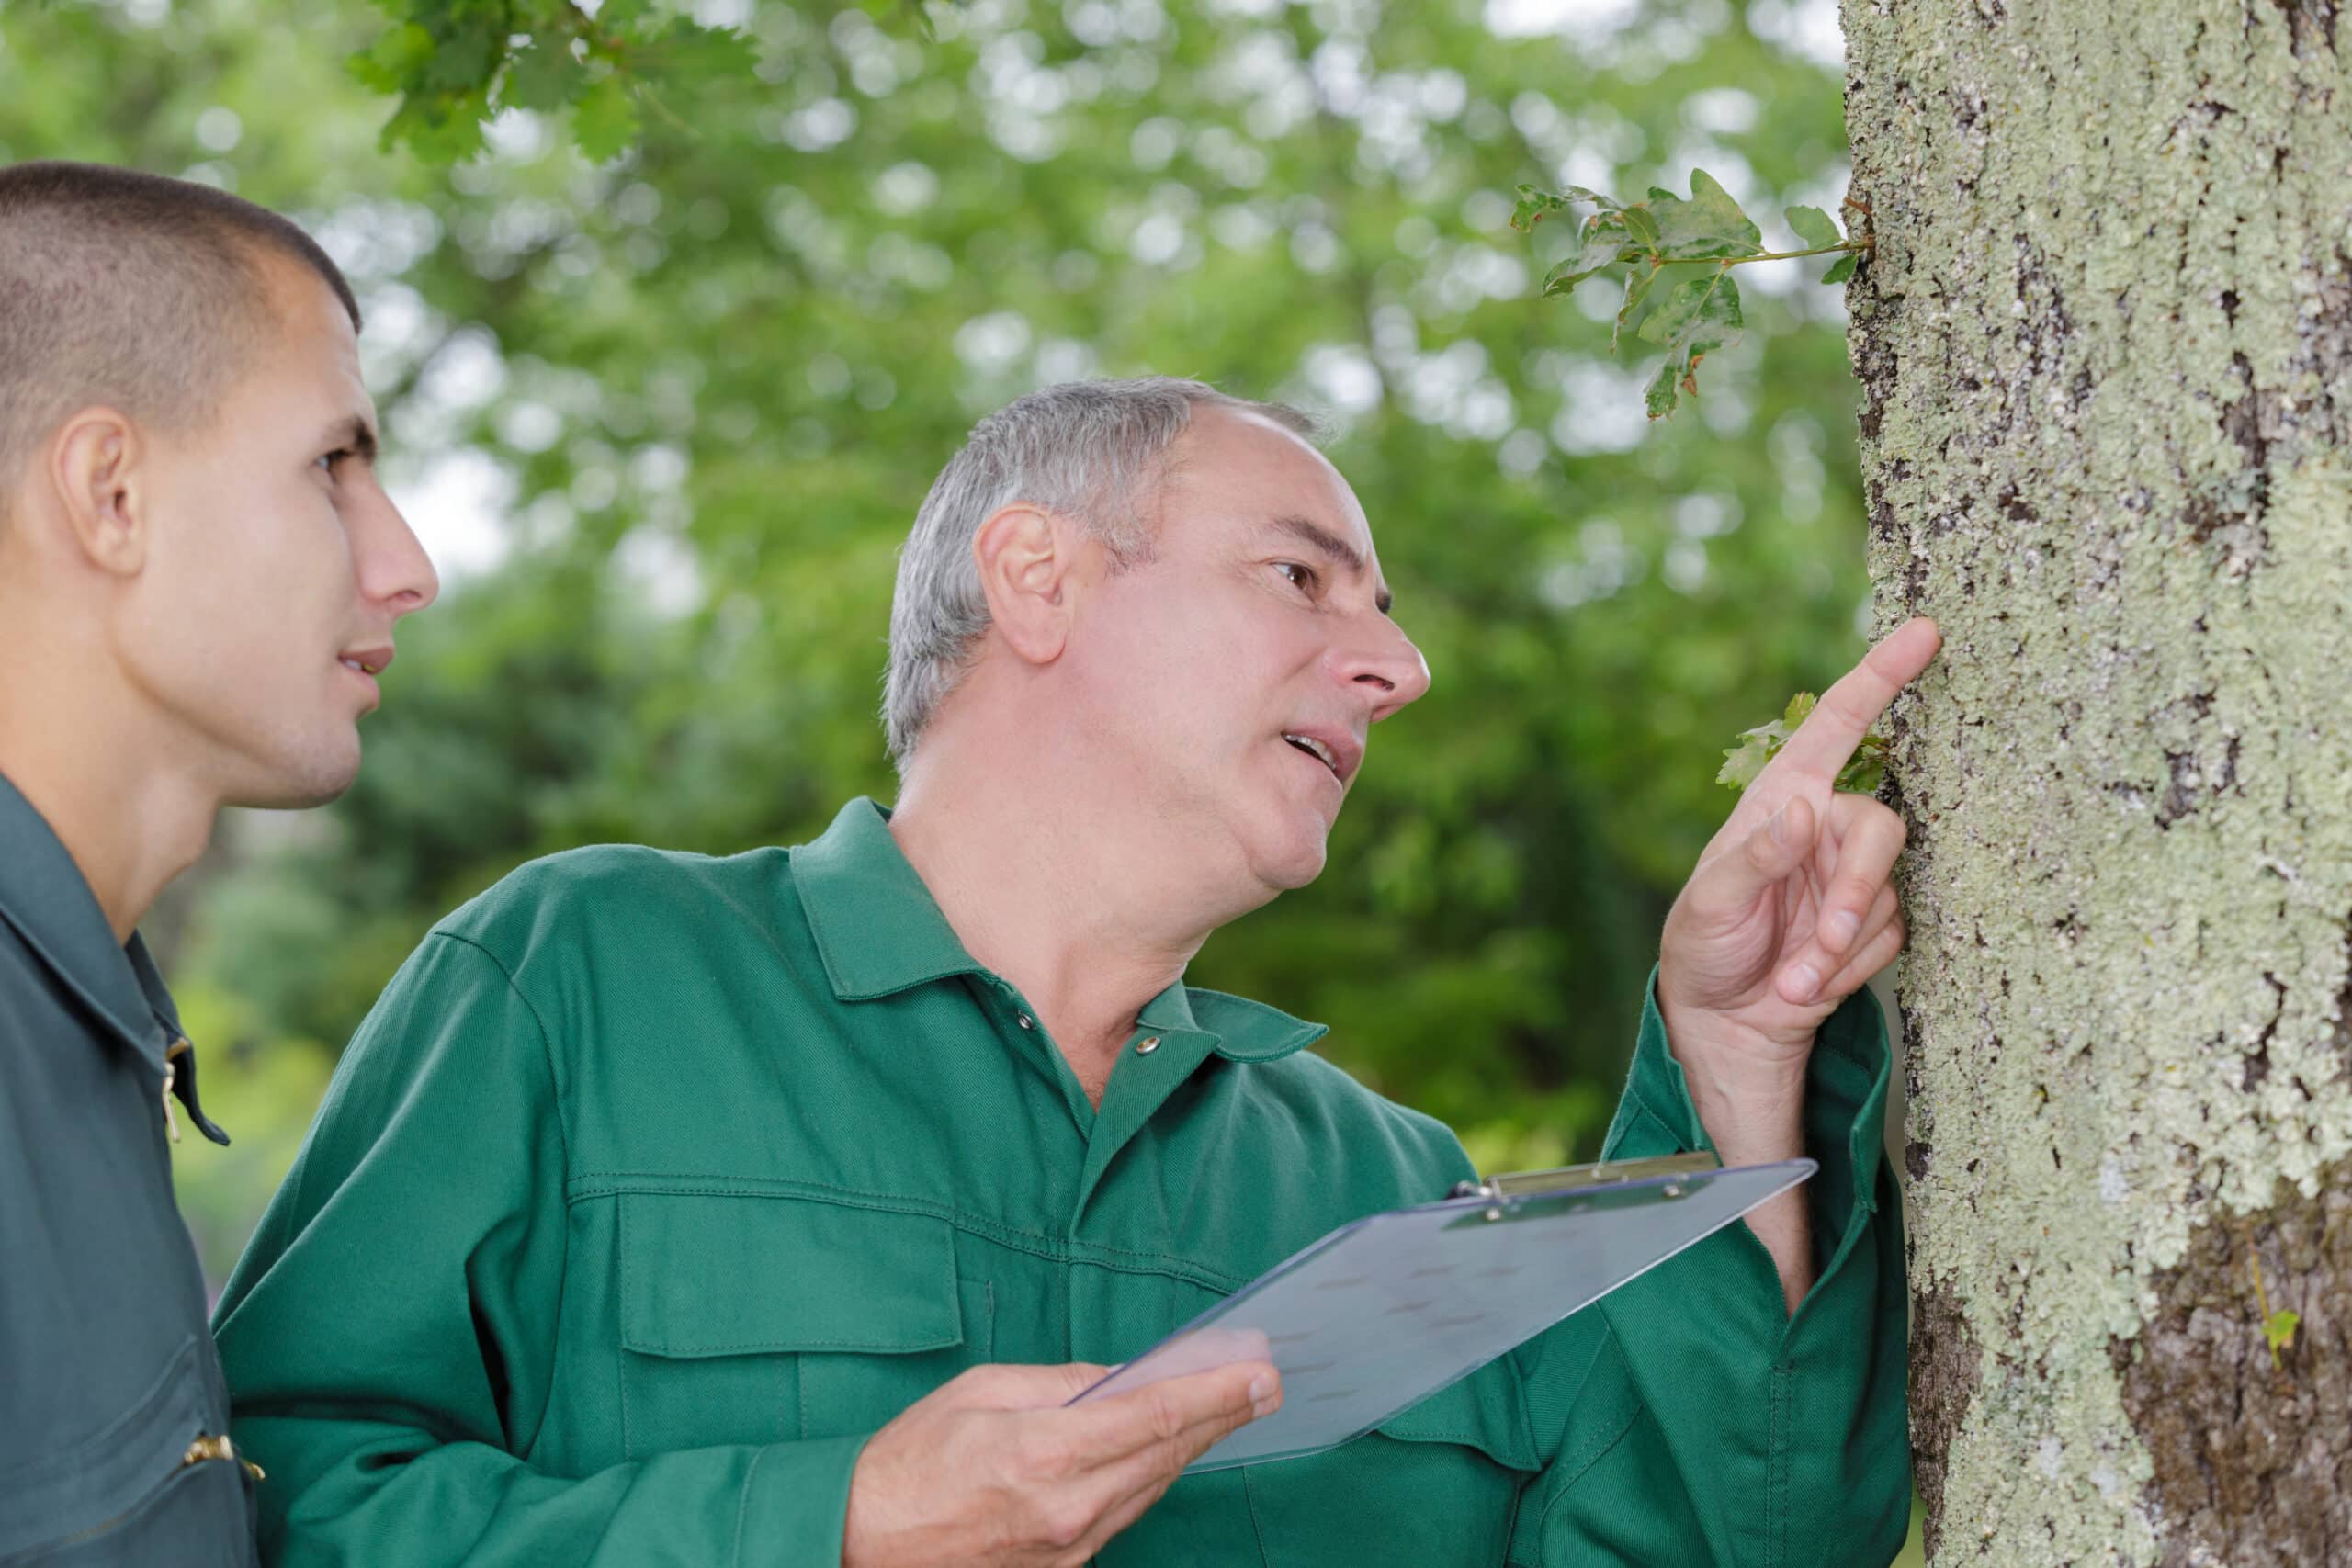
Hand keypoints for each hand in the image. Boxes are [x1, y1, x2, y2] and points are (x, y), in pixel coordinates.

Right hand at [841, 1359, 1280, 1567]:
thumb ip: (1061, 1383)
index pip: (1157, 1415)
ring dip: (1191, 1445)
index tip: (1259, 1371)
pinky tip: (1163, 1450)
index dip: (1217, 1392)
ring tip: (1226, 1407)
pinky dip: (1149, 1476)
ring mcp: (1071, 1547)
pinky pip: (1124, 1514)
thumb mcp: (981, 1392)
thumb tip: (1121, 1374)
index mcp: (1047, 1452)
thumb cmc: (909, 1463)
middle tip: (1264, 1383)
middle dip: (1222, 1415)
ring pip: (1152, 1487)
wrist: (863, 1545)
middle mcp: (1070, 1507)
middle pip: (1168, 1454)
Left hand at [1658, 617, 1941, 1067]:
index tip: (1924, 631)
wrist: (1725, 1017)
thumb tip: (1806, 809)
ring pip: (1888, 891)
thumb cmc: (1703, 943)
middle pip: (1881, 830)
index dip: (1880, 676)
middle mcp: (1825, 826)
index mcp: (1783, 797)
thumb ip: (1756, 856)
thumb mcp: (1711, 902)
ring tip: (1791, 978)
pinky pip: (1893, 934)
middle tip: (1823, 942)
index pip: (1838, 725)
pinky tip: (1807, 982)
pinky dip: (1849, 967)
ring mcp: (1853, 874)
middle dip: (1856, 889)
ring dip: (1843, 945)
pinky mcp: (1875, 920)